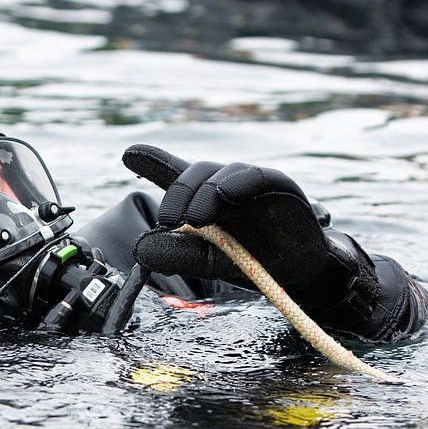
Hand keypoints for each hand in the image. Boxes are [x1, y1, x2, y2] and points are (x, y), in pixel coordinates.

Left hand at [123, 144, 330, 293]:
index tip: (127, 153)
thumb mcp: (209, 262)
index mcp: (203, 200)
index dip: (152, 161)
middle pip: (195, 174)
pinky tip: (225, 193)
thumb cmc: (251, 261)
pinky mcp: (278, 185)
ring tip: (193, 217)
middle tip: (168, 220)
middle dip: (178, 193)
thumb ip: (177, 253)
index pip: (175, 175)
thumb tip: (140, 249)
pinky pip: (257, 177)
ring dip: (204, 191)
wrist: (299, 275)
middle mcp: (223, 186)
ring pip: (222, 173)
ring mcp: (249, 183)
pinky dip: (239, 183)